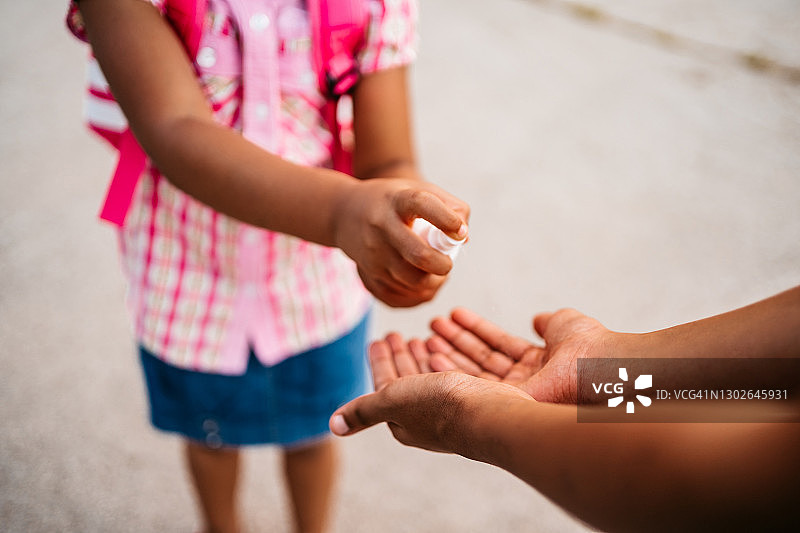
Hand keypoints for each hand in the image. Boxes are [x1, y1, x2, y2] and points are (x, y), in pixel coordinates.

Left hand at [329, 335, 530, 453]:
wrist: (490, 415)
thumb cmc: (438, 407)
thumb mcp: (391, 401)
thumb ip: (363, 410)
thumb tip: (333, 426)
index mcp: (401, 421)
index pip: (383, 385)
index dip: (379, 362)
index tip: (377, 339)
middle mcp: (423, 419)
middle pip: (405, 382)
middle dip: (398, 357)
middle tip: (394, 334)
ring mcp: (448, 411)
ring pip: (427, 379)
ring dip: (418, 357)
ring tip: (415, 337)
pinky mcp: (469, 402)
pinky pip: (448, 377)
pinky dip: (440, 360)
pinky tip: (440, 350)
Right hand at [333, 178, 468, 307]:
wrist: (344, 213)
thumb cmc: (394, 202)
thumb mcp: (419, 191)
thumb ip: (451, 207)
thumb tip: (463, 238)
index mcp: (397, 200)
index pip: (421, 204)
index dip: (446, 219)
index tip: (459, 231)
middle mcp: (381, 226)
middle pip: (418, 254)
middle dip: (442, 264)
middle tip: (447, 263)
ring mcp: (373, 253)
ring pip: (412, 281)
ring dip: (433, 282)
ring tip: (436, 273)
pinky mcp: (368, 274)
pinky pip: (400, 297)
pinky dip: (418, 295)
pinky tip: (422, 283)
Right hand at [424, 307, 617, 402]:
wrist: (602, 368)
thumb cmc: (591, 345)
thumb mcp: (565, 323)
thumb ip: (548, 323)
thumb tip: (538, 319)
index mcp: (538, 363)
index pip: (498, 345)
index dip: (475, 330)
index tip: (452, 316)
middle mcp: (524, 381)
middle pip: (481, 359)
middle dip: (455, 342)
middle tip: (430, 327)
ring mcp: (514, 394)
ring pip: (472, 373)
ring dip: (447, 354)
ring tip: (424, 339)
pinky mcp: (505, 403)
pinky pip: (471, 386)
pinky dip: (448, 370)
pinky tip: (429, 356)